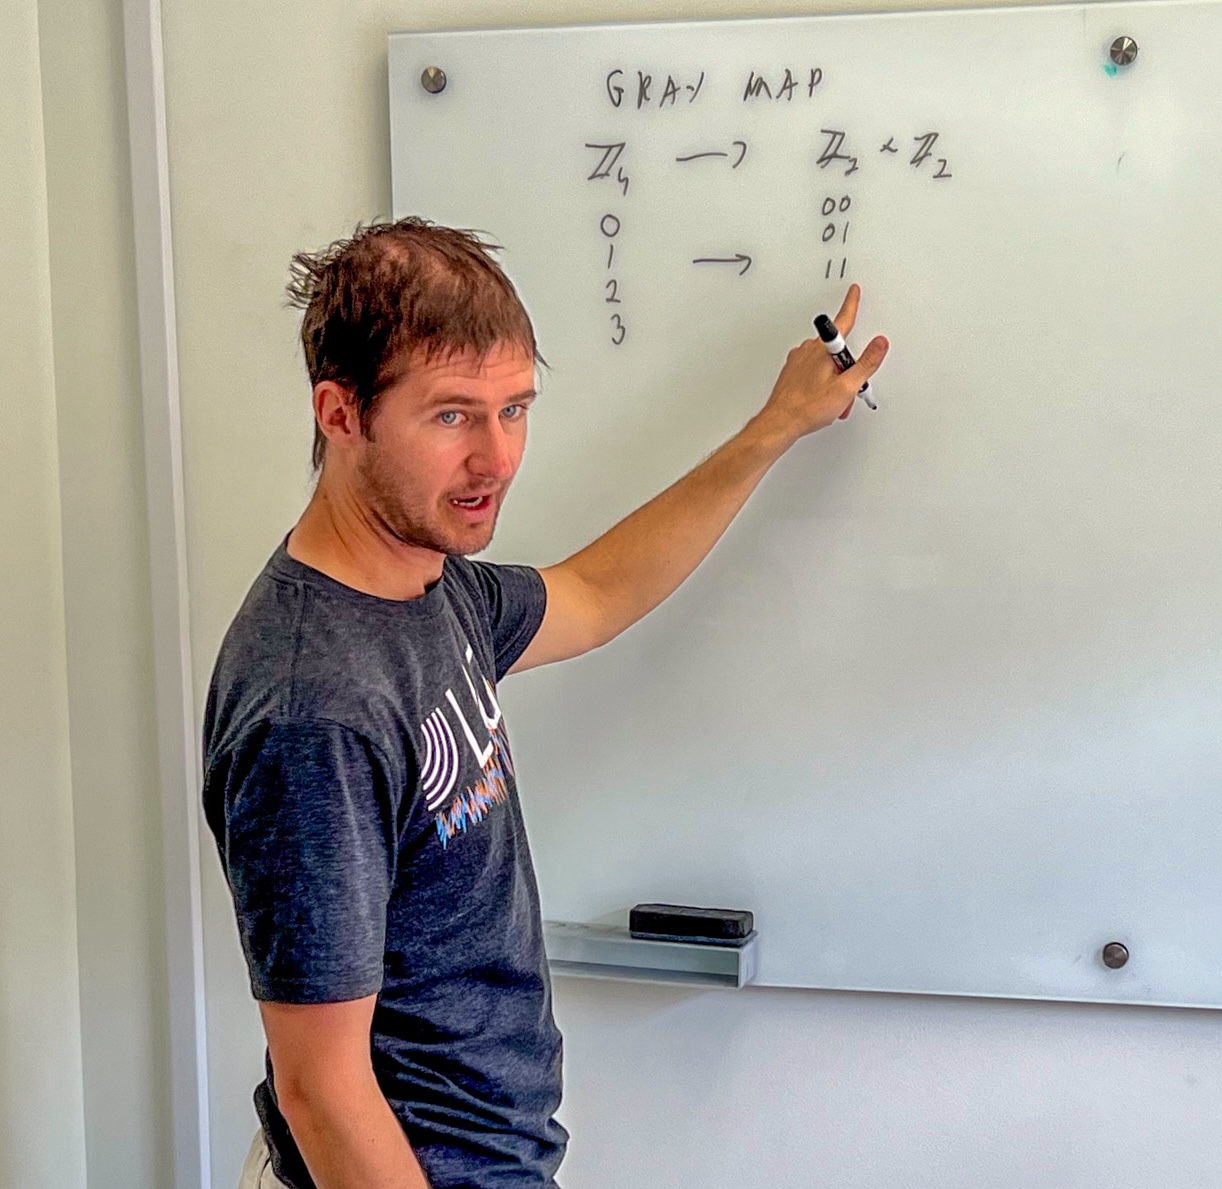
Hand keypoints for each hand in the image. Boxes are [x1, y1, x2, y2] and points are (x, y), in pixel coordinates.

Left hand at [760, 284, 888, 440]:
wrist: (781, 422)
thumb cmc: (808, 407)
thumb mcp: (846, 387)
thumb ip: (866, 364)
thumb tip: (879, 344)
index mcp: (823, 349)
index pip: (844, 320)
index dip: (851, 305)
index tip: (854, 291)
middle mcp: (809, 350)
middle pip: (838, 351)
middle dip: (846, 370)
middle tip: (846, 389)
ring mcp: (799, 360)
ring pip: (826, 363)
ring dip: (835, 379)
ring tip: (832, 400)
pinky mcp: (793, 371)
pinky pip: (814, 371)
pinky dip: (822, 383)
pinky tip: (820, 398)